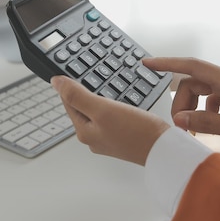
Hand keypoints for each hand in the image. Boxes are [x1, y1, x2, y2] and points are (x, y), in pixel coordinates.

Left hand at [51, 75, 170, 164]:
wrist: (164, 149)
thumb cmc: (136, 132)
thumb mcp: (103, 109)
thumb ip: (78, 95)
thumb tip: (56, 83)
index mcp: (84, 132)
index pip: (68, 103)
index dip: (69, 85)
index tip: (73, 71)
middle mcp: (93, 138)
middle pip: (81, 109)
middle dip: (84, 93)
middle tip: (88, 76)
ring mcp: (108, 139)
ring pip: (96, 113)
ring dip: (99, 100)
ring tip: (106, 88)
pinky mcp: (121, 138)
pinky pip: (110, 119)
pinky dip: (112, 108)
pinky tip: (121, 103)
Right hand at [143, 57, 219, 146]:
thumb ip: (206, 123)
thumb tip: (179, 121)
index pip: (192, 66)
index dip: (167, 63)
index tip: (147, 63)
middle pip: (194, 83)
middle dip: (183, 104)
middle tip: (182, 128)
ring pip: (202, 90)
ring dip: (194, 108)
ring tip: (195, 130)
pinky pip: (214, 95)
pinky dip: (207, 109)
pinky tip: (214, 124)